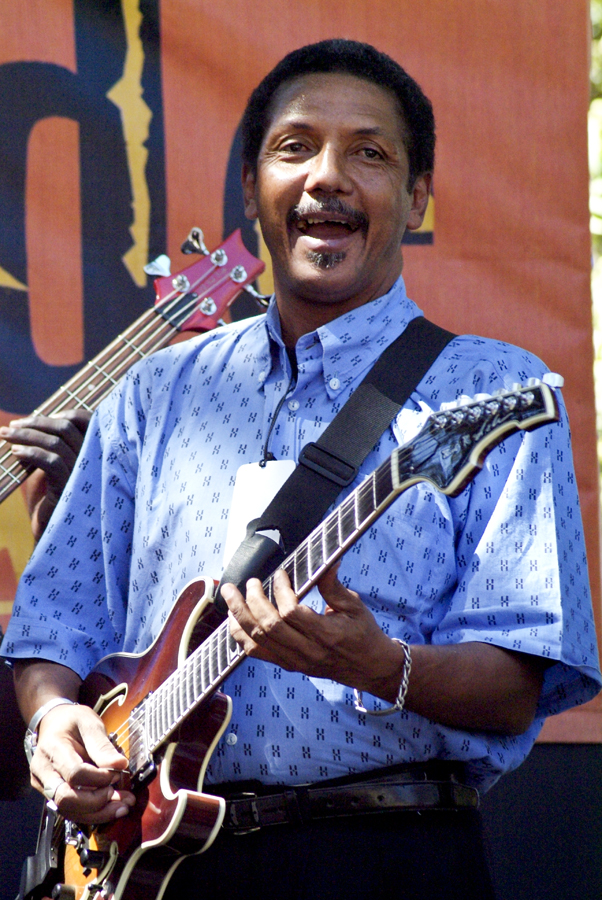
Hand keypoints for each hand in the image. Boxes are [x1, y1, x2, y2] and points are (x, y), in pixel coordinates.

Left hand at [0, 409, 90, 538]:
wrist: (51, 532)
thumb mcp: (52, 466)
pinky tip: (15, 453)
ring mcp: (82, 473)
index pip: (86, 421)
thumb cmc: (50, 499)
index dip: (62, 413)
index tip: (37, 417)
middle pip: (66, 428)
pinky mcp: (69, 487)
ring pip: (56, 442)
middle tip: (12, 425)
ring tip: (6, 435)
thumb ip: (49, 446)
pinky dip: (31, 453)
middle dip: (36, 422)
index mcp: (92, 452)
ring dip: (27, 435)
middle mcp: (92, 460)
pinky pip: (50, 462)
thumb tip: (29, 424)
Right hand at [28, 703, 134, 824]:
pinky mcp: (51, 794)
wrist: (53, 723)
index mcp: (52, 748)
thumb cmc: (72, 721)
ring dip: (98, 813)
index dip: (99, 778)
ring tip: (123, 807)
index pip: (74, 773)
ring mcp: (44, 785)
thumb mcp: (89, 723)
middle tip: (122, 797)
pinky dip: (92, 813)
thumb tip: (120, 765)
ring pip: (67, 810)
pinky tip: (111, 808)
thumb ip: (102, 745)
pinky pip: (70, 811)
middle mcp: (43, 771)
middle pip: (66, 798)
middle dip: (97, 802)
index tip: (118, 773)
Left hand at [222, 566, 405, 701]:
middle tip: (250, 582)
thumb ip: (334, 585)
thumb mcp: (355, 606)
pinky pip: (257, 654)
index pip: (292, 613)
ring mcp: (295, 661)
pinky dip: (240, 636)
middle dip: (252, 601)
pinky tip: (234, 619)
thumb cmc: (364, 634)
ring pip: (257, 641)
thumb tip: (327, 560)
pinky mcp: (288, 665)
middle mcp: (308, 651)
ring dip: (240, 617)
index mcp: (326, 635)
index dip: (281, 591)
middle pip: (269, 627)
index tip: (281, 574)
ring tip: (231, 597)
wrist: (369, 667)